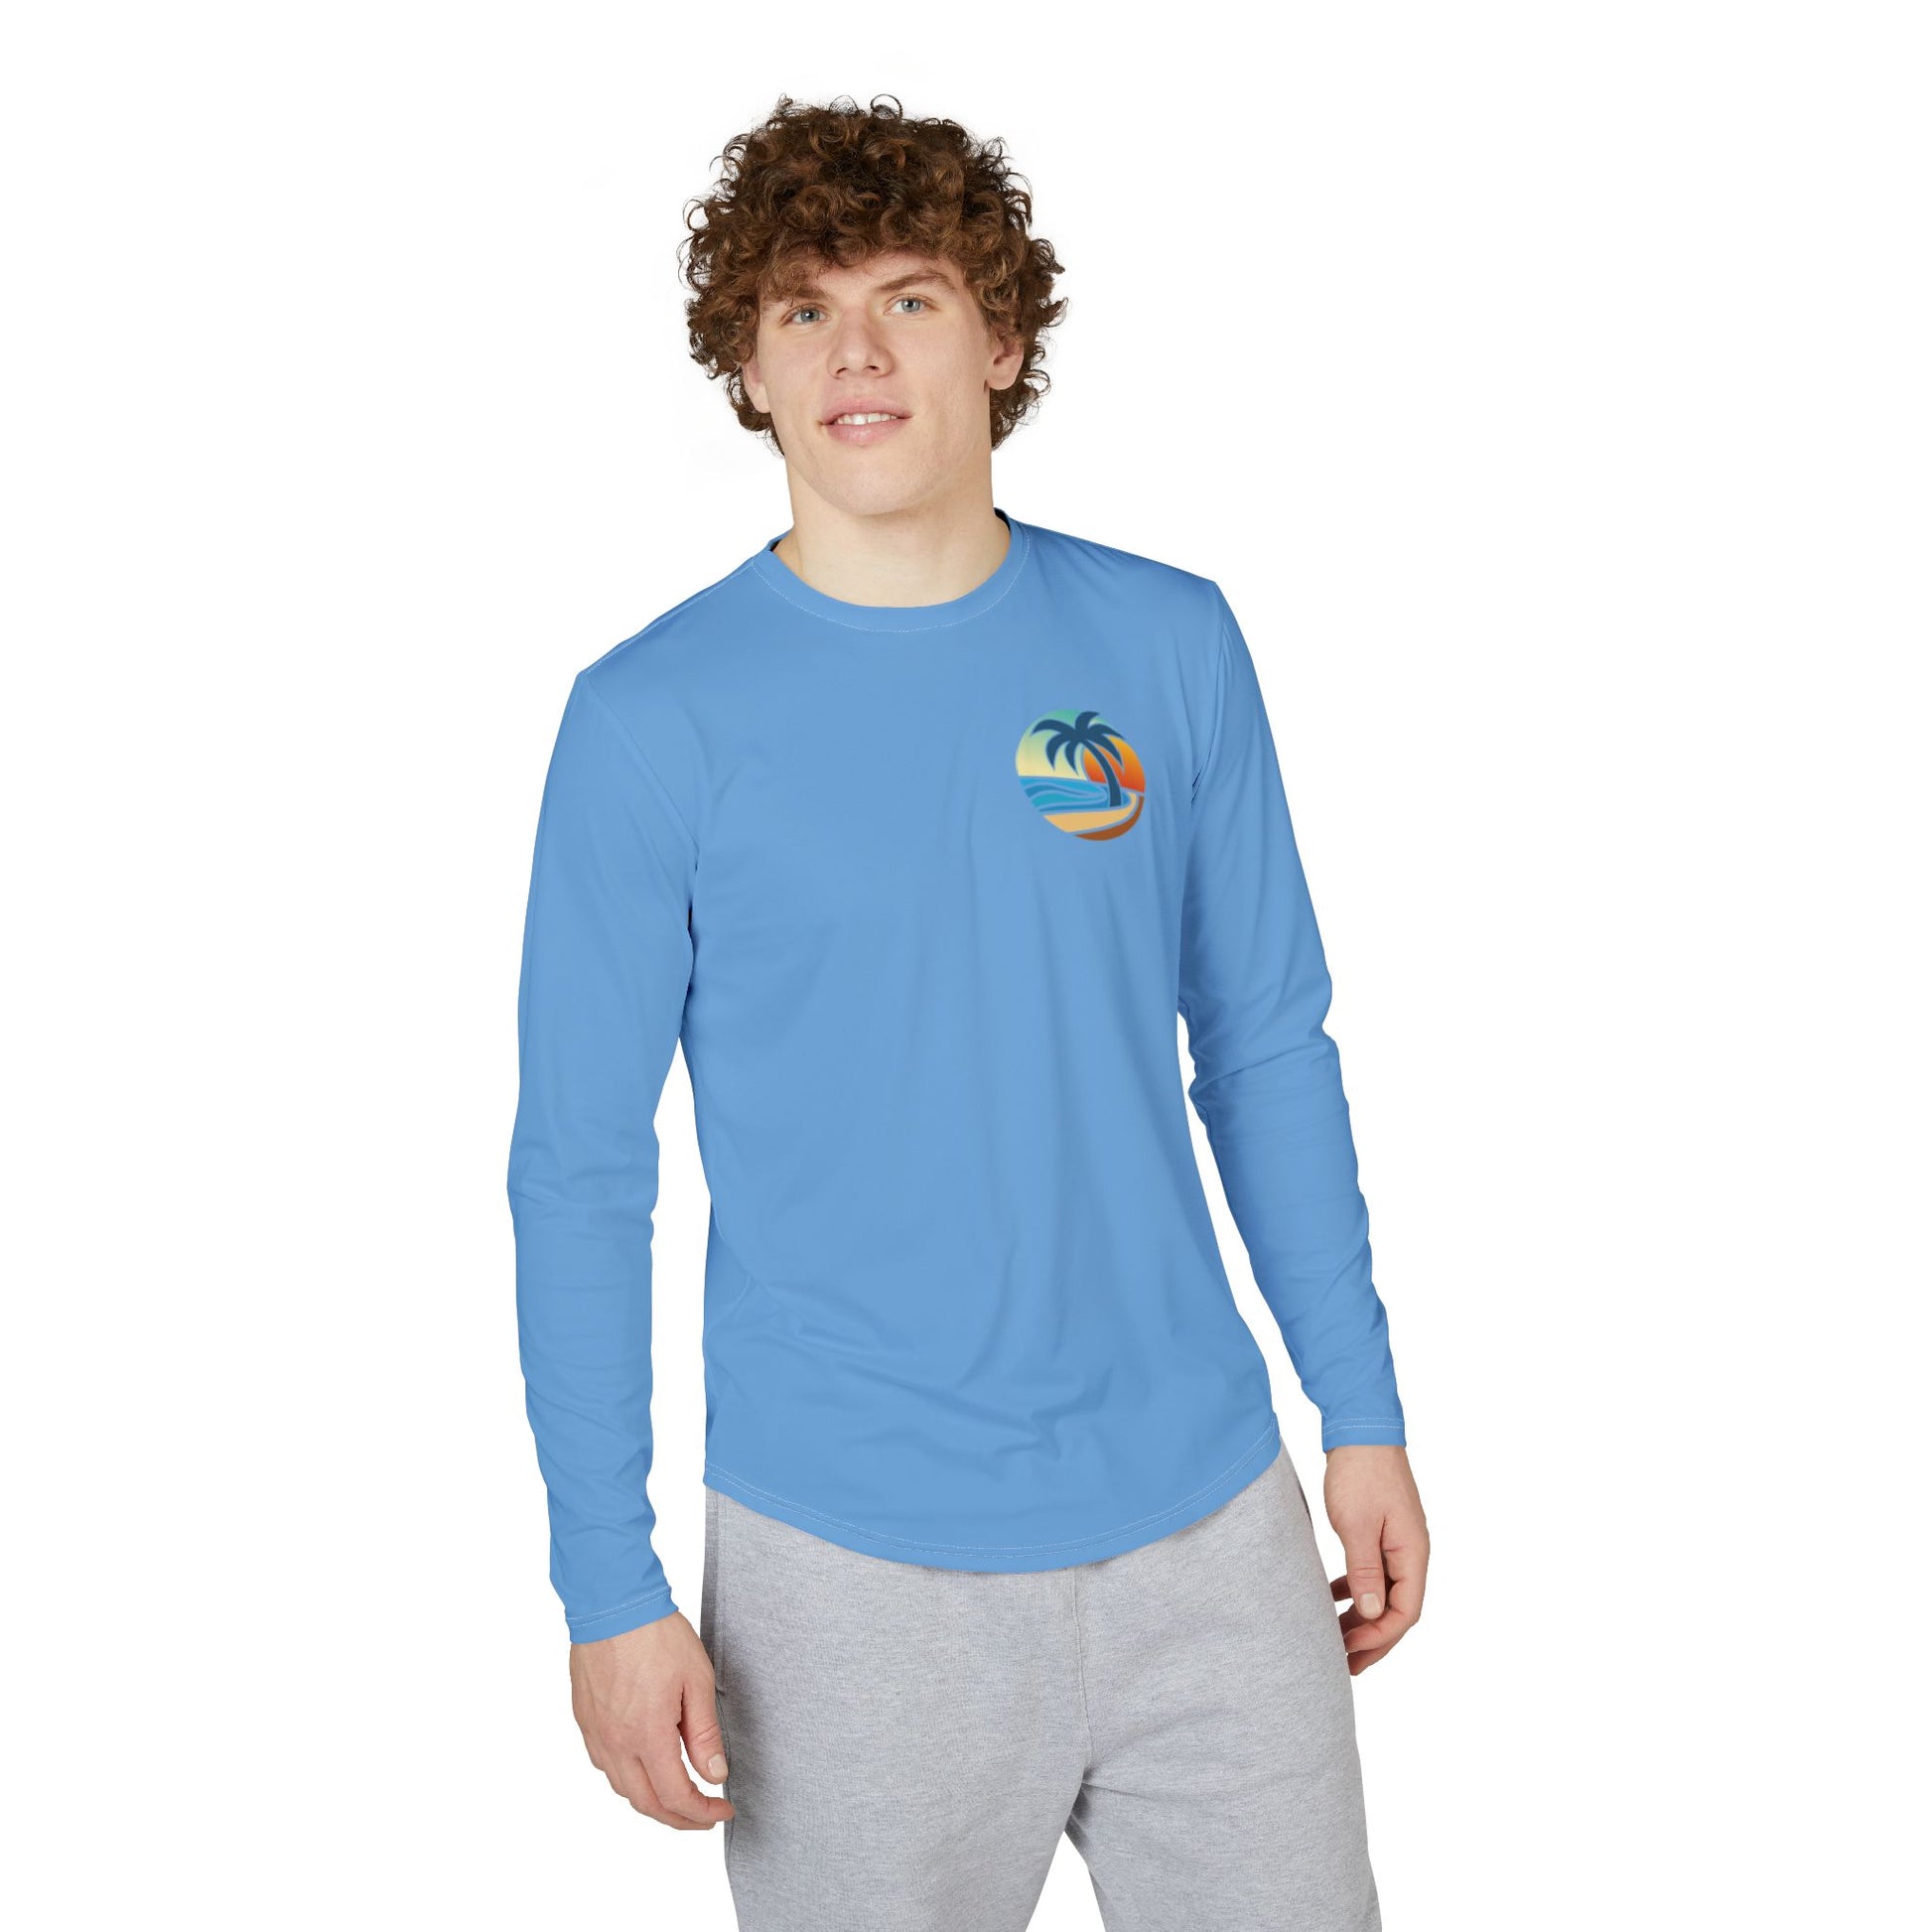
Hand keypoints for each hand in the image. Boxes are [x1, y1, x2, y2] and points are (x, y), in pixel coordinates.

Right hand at [569, 1612, 735, 1828]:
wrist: (612, 1602)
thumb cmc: (655, 1633)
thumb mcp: (697, 1680)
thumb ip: (704, 1733)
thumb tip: (715, 1774)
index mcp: (647, 1736)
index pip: (675, 1797)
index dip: (702, 1813)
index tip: (721, 1811)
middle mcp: (616, 1743)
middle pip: (646, 1803)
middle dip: (678, 1818)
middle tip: (703, 1815)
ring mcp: (596, 1732)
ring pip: (622, 1788)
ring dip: (651, 1800)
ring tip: (677, 1795)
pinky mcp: (585, 1719)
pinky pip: (604, 1764)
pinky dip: (628, 1778)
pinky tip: (644, 1766)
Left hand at [1323, 1444, 1427, 1674]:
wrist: (1361, 1429)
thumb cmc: (1360, 1472)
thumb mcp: (1357, 1524)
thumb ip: (1364, 1570)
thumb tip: (1370, 1613)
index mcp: (1413, 1553)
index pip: (1405, 1612)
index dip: (1378, 1637)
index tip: (1348, 1652)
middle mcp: (1412, 1552)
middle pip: (1398, 1609)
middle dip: (1373, 1639)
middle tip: (1344, 1664)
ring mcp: (1399, 1542)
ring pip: (1386, 1593)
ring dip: (1364, 1617)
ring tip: (1337, 1639)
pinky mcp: (1383, 1532)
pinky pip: (1375, 1573)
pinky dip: (1357, 1590)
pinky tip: (1335, 1597)